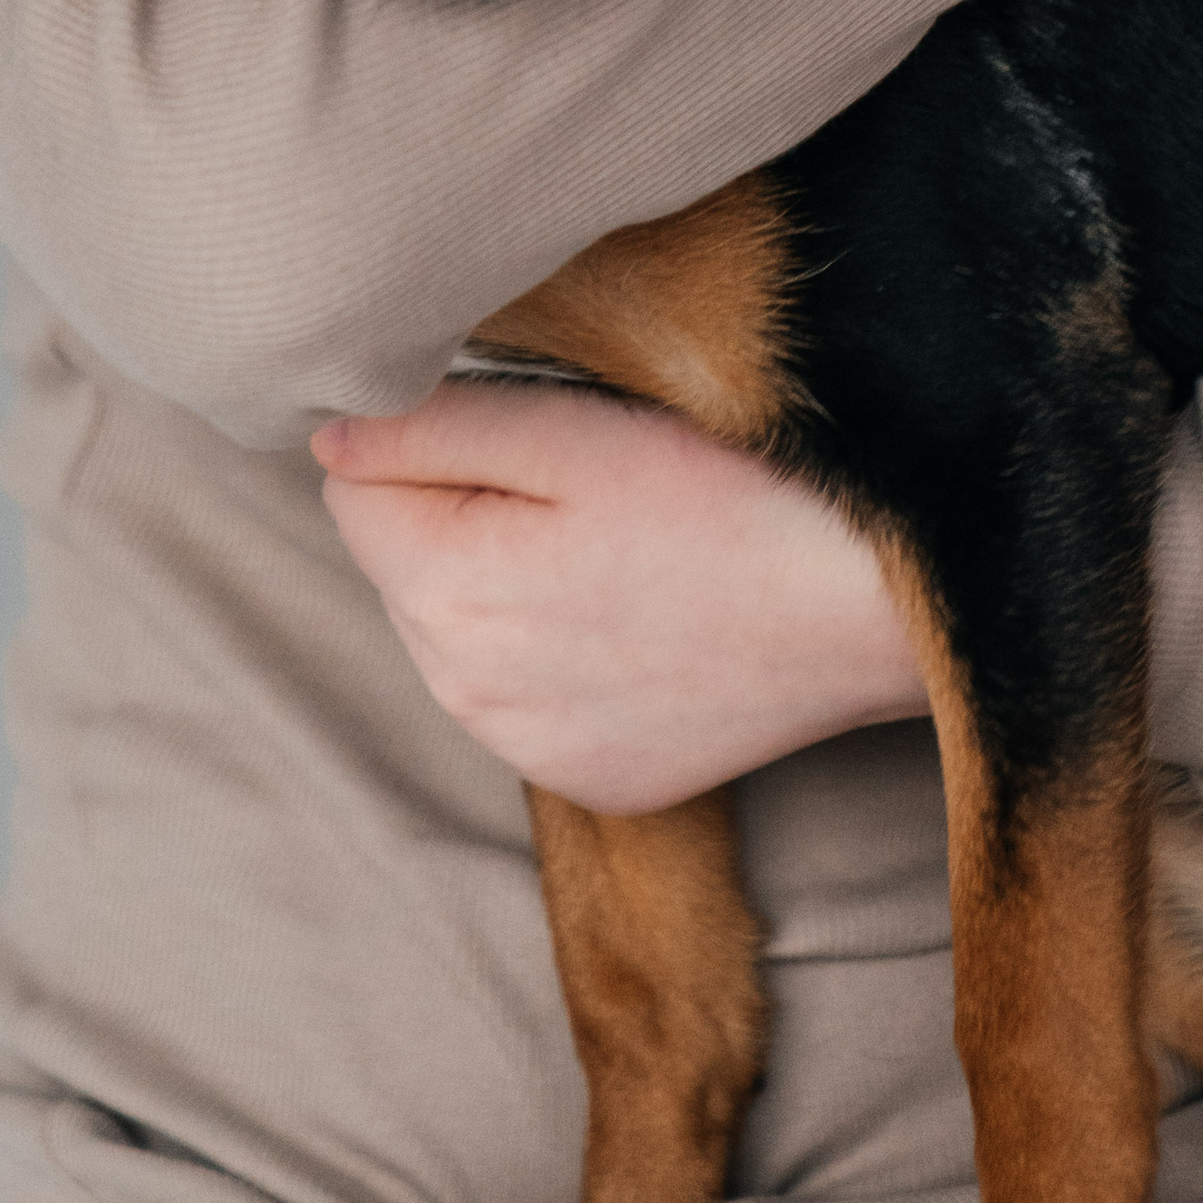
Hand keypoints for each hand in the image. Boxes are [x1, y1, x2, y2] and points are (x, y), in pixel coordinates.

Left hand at [311, 381, 927, 811]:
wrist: (878, 606)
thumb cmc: (739, 496)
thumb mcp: (578, 432)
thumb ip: (431, 428)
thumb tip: (324, 433)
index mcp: (449, 594)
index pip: (350, 487)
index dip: (423, 434)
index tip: (523, 423)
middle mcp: (467, 696)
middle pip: (400, 564)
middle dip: (458, 510)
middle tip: (588, 481)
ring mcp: (532, 752)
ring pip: (457, 632)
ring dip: (502, 580)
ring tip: (619, 545)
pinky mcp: (594, 780)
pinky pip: (526, 695)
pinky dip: (558, 650)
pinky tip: (642, 613)